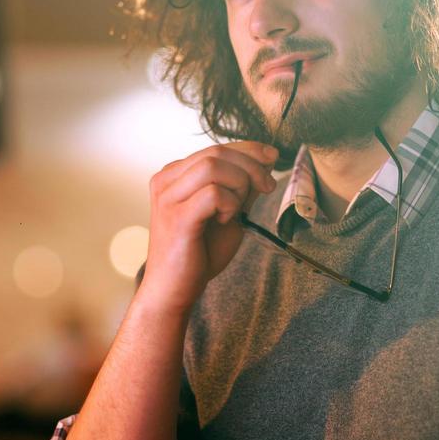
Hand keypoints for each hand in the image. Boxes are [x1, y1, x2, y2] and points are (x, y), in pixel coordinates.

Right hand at [140, 142, 277, 313]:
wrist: (173, 291)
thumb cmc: (198, 254)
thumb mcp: (226, 214)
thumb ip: (240, 189)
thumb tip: (265, 163)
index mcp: (174, 175)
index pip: (215, 148)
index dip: (249, 149)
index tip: (272, 158)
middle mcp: (166, 181)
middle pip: (216, 152)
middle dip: (251, 166)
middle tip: (267, 187)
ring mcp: (168, 198)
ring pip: (213, 166)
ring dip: (238, 184)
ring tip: (237, 209)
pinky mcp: (177, 218)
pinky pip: (213, 194)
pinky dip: (229, 204)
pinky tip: (224, 220)